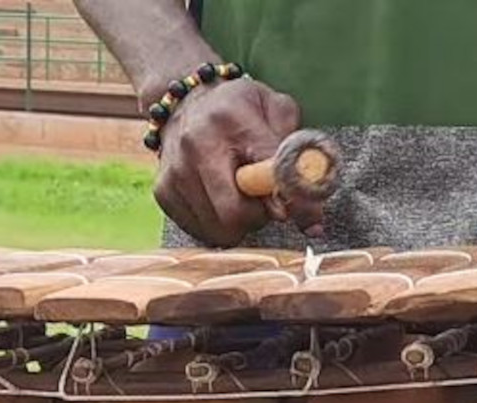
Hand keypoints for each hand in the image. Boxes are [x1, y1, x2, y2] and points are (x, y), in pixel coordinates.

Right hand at [153, 78, 323, 246]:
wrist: (184, 99)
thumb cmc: (239, 109)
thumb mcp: (276, 111)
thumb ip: (300, 155)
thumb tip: (312, 220)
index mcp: (233, 121)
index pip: (270, 172)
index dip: (291, 200)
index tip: (303, 214)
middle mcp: (197, 146)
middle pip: (235, 213)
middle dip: (258, 217)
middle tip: (264, 203)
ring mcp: (176, 171)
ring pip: (219, 228)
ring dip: (239, 224)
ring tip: (241, 198)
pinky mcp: (163, 191)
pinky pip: (200, 231)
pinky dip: (217, 225)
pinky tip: (220, 201)